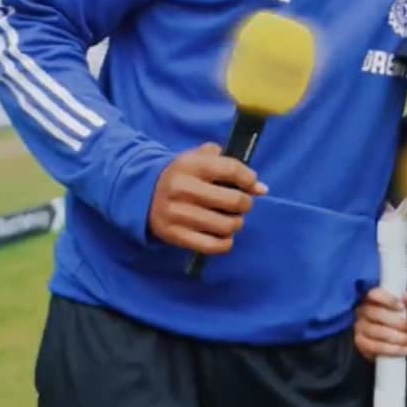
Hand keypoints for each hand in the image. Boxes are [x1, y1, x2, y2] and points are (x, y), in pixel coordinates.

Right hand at [148, 143, 267, 256]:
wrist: (144, 195)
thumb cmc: (184, 176)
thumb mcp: (200, 160)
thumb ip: (231, 166)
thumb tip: (261, 189)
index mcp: (190, 165)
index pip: (231, 169)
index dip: (249, 178)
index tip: (251, 184)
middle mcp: (182, 189)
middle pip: (234, 201)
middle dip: (245, 204)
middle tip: (242, 204)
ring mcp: (177, 214)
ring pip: (227, 225)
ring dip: (236, 223)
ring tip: (231, 219)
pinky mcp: (174, 235)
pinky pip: (213, 246)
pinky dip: (226, 243)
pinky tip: (224, 235)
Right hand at [354, 287, 406, 358]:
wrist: (386, 341)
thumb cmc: (395, 320)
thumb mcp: (404, 310)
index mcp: (371, 299)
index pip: (374, 294)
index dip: (388, 300)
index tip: (402, 307)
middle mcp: (362, 312)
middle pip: (377, 314)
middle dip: (398, 322)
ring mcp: (359, 328)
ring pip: (376, 332)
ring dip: (397, 338)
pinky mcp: (360, 344)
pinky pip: (375, 347)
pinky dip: (392, 350)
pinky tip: (404, 350)